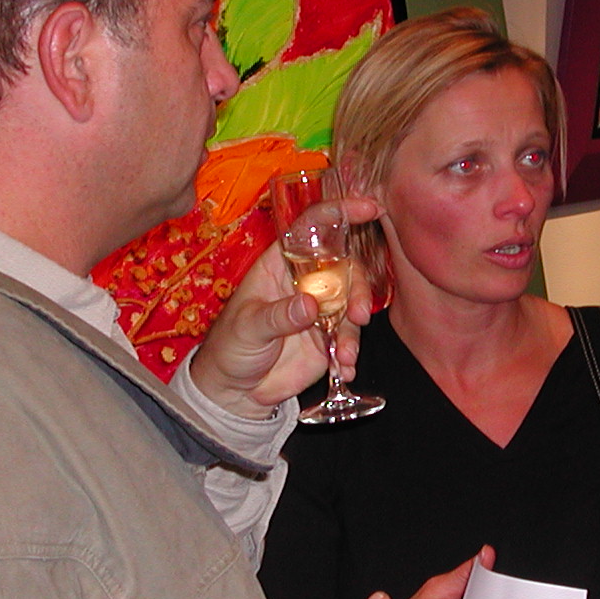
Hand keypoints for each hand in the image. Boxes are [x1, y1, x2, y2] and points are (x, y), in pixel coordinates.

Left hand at [187, 197, 377, 417]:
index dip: (340, 214)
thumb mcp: (248, 327)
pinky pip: (350, 340)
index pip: (313, 228)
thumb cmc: (231, 346)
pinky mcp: (329, 338)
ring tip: (344, 356)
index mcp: (282, 264)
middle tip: (357, 315)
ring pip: (352, 306)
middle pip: (346, 268)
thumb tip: (310, 305)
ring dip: (354, 331)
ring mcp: (321, 310)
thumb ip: (277, 316)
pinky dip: (350, 355)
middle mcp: (306, 281)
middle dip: (358, 290)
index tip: (368, 208)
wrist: (236, 390)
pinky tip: (343, 370)